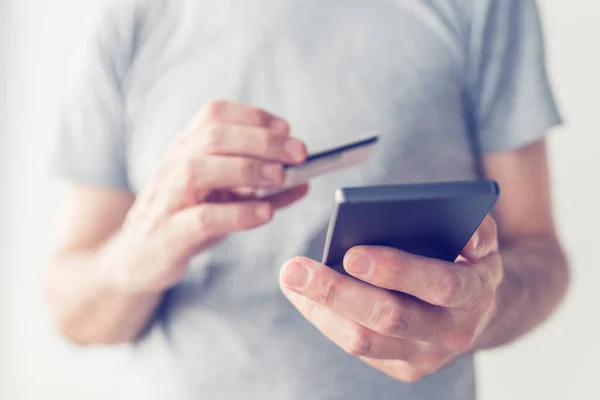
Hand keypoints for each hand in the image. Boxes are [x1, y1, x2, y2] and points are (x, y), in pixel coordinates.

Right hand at [107, 100, 307, 293]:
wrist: (138, 258)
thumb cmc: (187, 219)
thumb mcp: (223, 196)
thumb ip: (261, 188)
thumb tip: (305, 182)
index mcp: (186, 148)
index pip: (214, 114)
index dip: (253, 116)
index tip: (286, 130)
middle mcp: (173, 165)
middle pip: (212, 135)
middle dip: (261, 140)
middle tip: (298, 153)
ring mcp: (167, 198)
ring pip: (198, 169)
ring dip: (246, 169)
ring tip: (280, 177)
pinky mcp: (168, 234)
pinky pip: (200, 218)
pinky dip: (236, 213)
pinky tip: (264, 212)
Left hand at [279, 215, 502, 381]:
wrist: (477, 312)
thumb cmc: (466, 261)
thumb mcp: (481, 241)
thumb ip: (478, 229)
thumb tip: (465, 232)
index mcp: (474, 292)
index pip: (438, 284)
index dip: (396, 271)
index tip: (351, 255)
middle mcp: (452, 331)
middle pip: (390, 317)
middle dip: (339, 292)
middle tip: (296, 269)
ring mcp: (426, 356)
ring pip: (365, 340)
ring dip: (321, 309)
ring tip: (290, 278)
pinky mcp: (403, 369)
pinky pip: (358, 347)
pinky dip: (325, 320)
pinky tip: (302, 295)